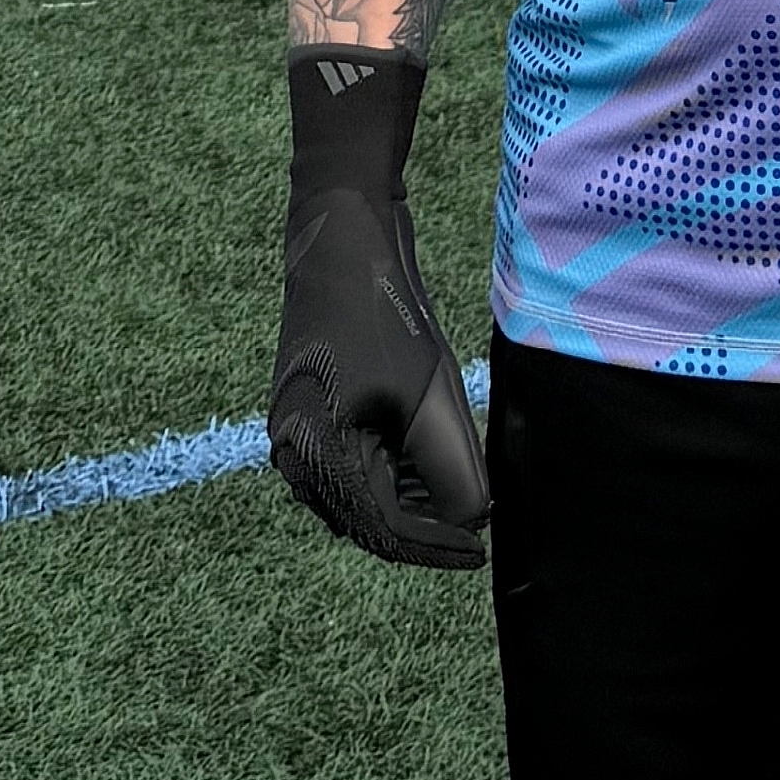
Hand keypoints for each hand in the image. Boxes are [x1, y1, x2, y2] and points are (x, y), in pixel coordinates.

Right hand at [269, 52, 488, 571]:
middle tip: (481, 523)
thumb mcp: (426, 393)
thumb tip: (470, 522)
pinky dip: (399, 468)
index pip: (384, 528)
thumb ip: (449, 468)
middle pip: (372, 518)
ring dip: (416, 496)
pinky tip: (434, 455)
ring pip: (368, 493)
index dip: (438, 544)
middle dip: (428, 522)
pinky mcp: (318, 412)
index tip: (483, 549)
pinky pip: (360, 461)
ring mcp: (303, 434)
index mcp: (312, 456)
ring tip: (463, 486)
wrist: (343, 229)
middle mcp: (296, 456)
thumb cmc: (381, 309)